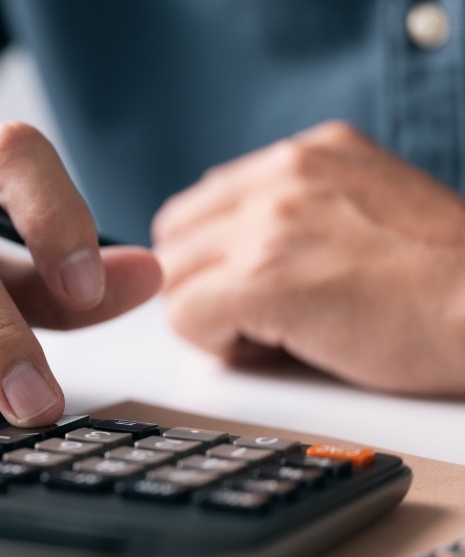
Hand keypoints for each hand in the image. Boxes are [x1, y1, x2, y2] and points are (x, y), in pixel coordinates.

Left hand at [153, 121, 464, 393]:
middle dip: (205, 284)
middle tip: (262, 316)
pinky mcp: (264, 278)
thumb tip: (229, 247)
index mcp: (309, 152)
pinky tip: (278, 347)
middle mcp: (284, 174)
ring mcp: (271, 223)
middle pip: (176, 238)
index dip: (217, 258)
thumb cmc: (444, 283)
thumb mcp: (369, 205)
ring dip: (212, 315)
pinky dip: (219, 344)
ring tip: (280, 331)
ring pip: (175, 279)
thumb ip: (300, 209)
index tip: (257, 287)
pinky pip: (186, 318)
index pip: (203, 203)